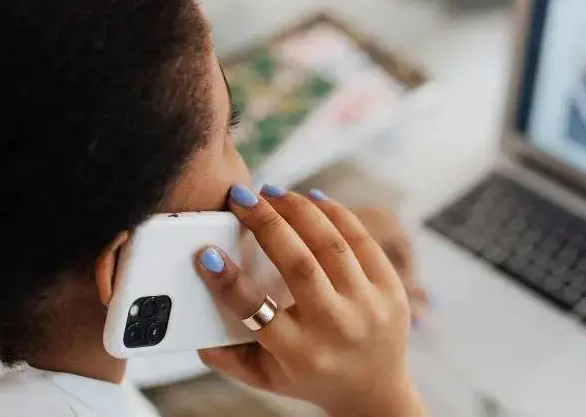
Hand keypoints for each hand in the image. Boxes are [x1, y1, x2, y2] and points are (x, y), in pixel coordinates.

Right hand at [194, 185, 426, 416]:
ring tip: (272, 193)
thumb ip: (229, 359)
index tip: (206, 253)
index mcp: (299, 353)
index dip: (228, 280)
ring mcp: (369, 306)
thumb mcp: (267, 378)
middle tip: (241, 198)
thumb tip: (194, 336)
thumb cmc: (312, 377)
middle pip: (298, 265)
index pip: (257, 310)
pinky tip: (309, 199)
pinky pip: (361, 239)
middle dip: (265, 224)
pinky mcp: (392, 288)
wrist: (375, 392)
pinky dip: (334, 213)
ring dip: (298, 210)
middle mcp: (337, 328)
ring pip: (331, 244)